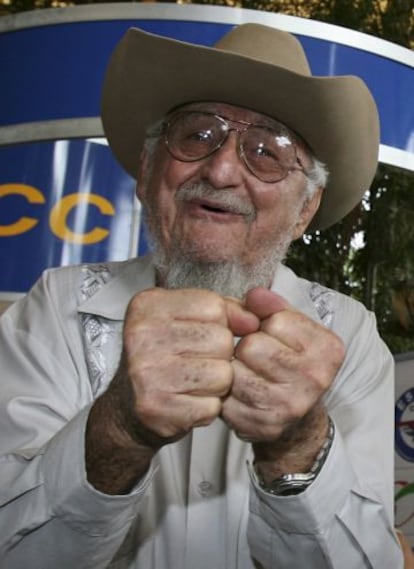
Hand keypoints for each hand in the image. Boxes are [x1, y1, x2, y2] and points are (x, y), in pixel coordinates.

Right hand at [86, 287, 258, 492]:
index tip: (201, 336)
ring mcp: (147, 372)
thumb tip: (253, 320)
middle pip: (221, 340)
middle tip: (194, 363)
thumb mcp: (184, 320)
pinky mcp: (157, 407)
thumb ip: (223, 310)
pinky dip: (206, 408)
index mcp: (148, 306)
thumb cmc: (162, 359)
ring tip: (192, 383)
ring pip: (223, 374)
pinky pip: (212, 406)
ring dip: (216, 384)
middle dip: (219, 355)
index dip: (220, 324)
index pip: (213, 306)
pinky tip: (187, 402)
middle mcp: (142, 336)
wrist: (126, 407)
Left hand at [221, 287, 344, 478]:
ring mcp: (289, 406)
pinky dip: (226, 394)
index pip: (275, 320)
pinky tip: (240, 394)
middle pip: (251, 346)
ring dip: (233, 370)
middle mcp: (314, 380)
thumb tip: (253, 295)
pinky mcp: (263, 426)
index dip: (265, 324)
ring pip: (234, 372)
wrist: (298, 418)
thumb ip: (273, 306)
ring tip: (247, 373)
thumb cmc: (291, 361)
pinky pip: (224, 399)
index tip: (272, 336)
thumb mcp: (292, 327)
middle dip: (246, 347)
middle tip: (256, 357)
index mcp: (327, 349)